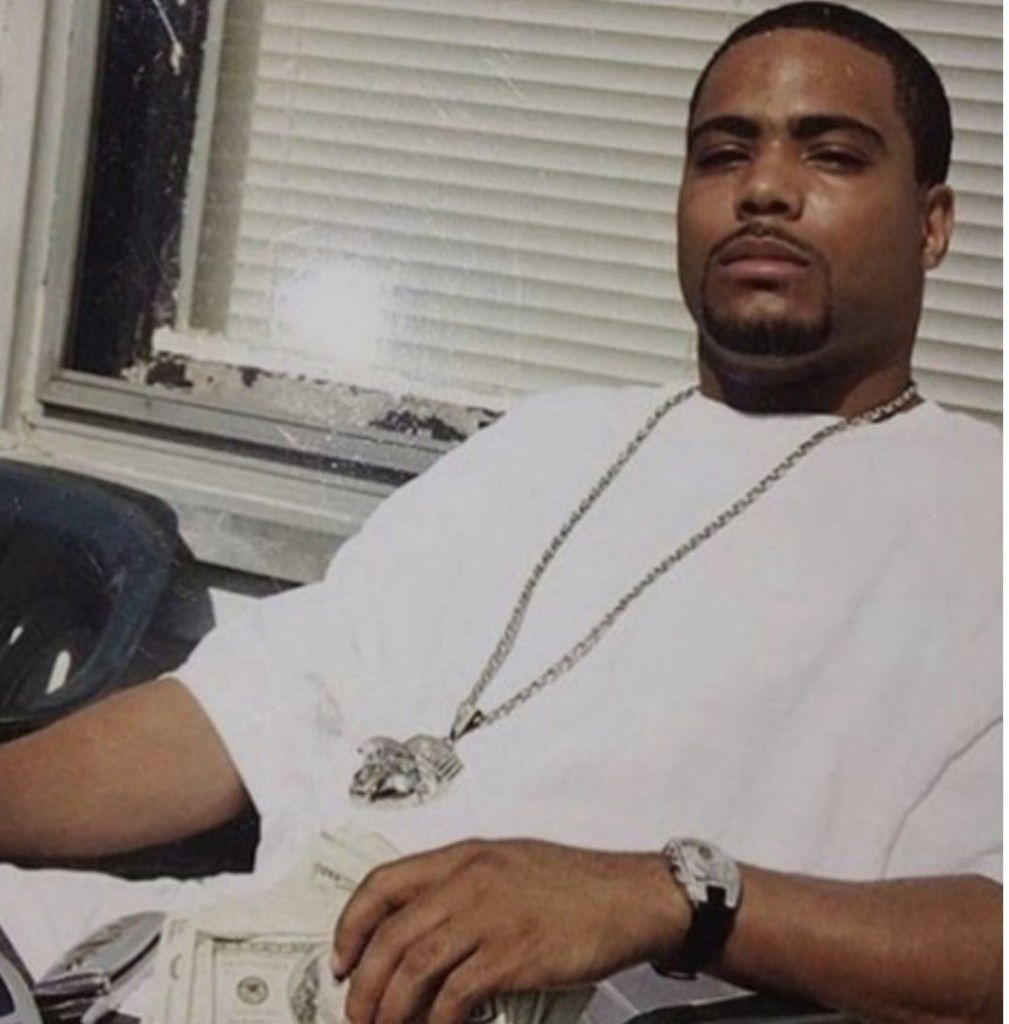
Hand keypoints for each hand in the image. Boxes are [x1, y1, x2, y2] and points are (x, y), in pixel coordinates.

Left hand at [332, 838, 687, 1023]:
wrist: (628, 896)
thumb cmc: (573, 884)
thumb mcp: (507, 866)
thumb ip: (462, 888)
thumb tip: (418, 932)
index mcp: (463, 856)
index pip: (383, 883)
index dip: (351, 924)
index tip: (341, 959)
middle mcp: (468, 881)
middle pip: (391, 934)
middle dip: (363, 983)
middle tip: (357, 1013)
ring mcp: (490, 917)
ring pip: (413, 968)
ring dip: (390, 1008)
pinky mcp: (513, 955)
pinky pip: (455, 996)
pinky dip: (436, 1022)